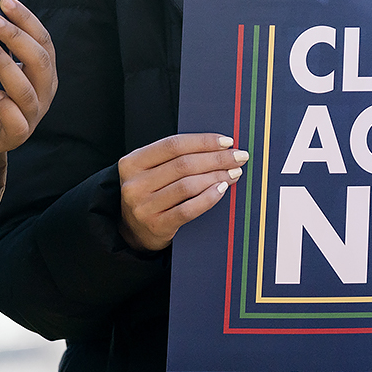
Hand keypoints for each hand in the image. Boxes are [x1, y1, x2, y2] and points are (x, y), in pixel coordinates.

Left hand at [0, 0, 57, 153]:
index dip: (26, 20)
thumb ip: (2, 47)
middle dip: (17, 38)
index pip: (43, 41)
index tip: (5, 1)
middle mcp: (44, 90)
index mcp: (45, 71)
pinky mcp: (19, 133)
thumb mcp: (5, 68)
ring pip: (27, 91)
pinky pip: (17, 121)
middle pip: (41, 62)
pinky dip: (7, 107)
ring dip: (8, 67)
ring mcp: (34, 113)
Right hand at [118, 134, 249, 251]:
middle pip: (184, 165)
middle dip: (217, 159)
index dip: (204, 141)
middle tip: (239, 157)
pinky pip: (188, 209)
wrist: (134, 230)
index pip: (173, 145)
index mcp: (132, 162)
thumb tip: (220, 146)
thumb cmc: (151, 193)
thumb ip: (176, 157)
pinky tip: (222, 189)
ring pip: (188, 186)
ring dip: (217, 177)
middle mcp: (134, 184)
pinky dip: (209, 198)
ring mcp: (143, 206)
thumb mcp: (152, 170)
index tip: (227, 141)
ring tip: (234, 173)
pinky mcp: (156, 225)